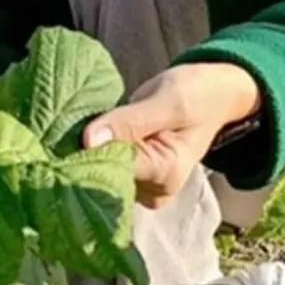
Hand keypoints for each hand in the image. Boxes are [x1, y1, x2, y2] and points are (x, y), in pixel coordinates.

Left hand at [82, 62, 261, 210]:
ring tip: (98, 120)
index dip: (87, 152)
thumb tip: (88, 142)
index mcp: (166, 173)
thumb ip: (130, 122)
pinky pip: (101, 162)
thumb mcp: (167, 101)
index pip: (112, 171)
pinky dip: (95, 145)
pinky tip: (98, 129)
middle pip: (102, 174)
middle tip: (84, 120)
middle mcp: (153, 189)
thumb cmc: (195, 95)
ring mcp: (140, 184)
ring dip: (88, 146)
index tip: (71, 132)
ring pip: (97, 169)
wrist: (213, 96)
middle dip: (86, 149)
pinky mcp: (130, 175)